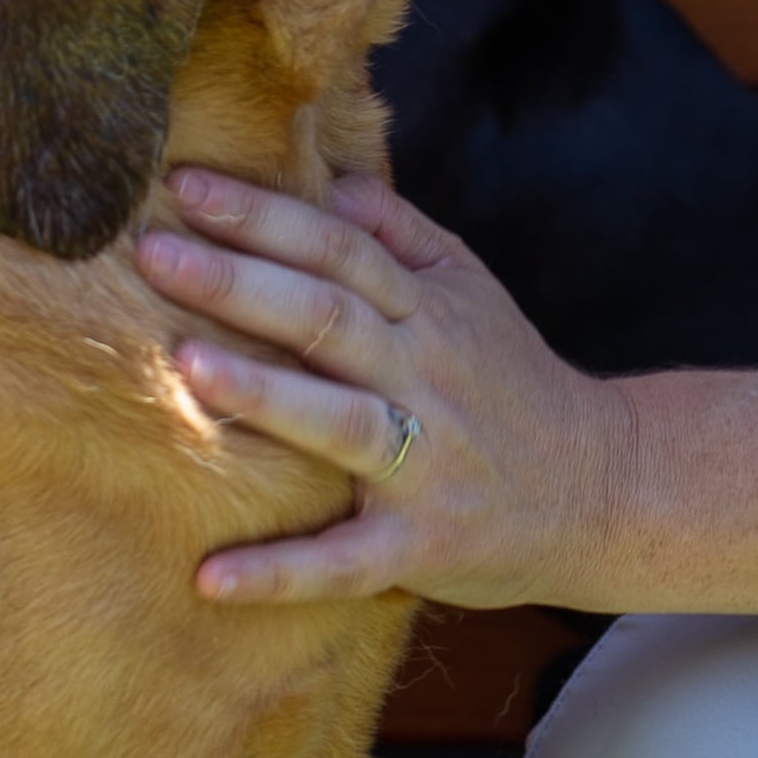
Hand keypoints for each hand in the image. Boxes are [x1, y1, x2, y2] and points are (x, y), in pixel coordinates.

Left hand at [138, 169, 625, 610]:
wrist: (604, 488)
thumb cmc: (515, 384)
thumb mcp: (474, 293)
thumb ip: (405, 235)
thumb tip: (334, 181)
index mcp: (428, 312)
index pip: (338, 249)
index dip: (264, 216)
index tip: (184, 188)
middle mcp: (425, 379)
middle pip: (328, 319)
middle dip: (239, 283)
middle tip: (153, 254)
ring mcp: (425, 465)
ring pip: (340, 423)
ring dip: (266, 396)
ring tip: (186, 366)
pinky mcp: (421, 546)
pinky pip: (345, 561)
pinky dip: (280, 573)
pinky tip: (209, 576)